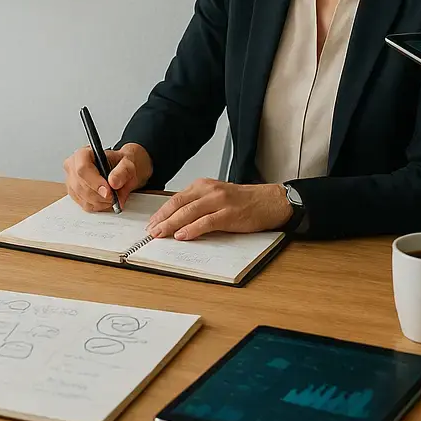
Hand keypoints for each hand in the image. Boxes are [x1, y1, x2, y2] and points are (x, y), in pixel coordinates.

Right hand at [63, 143, 152, 211]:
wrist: (121, 170)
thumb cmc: (120, 163)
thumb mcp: (127, 163)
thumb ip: (122, 171)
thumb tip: (113, 182)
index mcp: (83, 154)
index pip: (82, 169)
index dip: (95, 182)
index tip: (108, 191)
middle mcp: (73, 166)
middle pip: (80, 186)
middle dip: (100, 195)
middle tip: (115, 196)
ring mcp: (72, 181)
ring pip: (83, 197)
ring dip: (101, 201)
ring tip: (113, 197)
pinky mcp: (75, 194)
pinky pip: (85, 205)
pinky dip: (99, 206)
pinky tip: (106, 200)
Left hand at [147, 179, 292, 240]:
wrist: (269, 201)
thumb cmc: (243, 201)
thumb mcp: (216, 196)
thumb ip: (198, 204)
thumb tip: (177, 219)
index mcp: (203, 185)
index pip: (176, 198)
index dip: (162, 212)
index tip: (152, 222)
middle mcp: (209, 190)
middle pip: (179, 204)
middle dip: (162, 219)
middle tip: (151, 231)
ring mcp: (219, 201)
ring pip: (189, 212)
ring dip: (172, 225)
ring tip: (161, 234)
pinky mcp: (229, 214)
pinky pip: (206, 222)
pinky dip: (192, 229)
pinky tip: (182, 235)